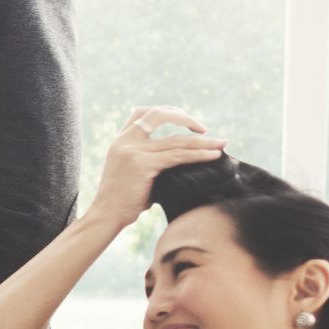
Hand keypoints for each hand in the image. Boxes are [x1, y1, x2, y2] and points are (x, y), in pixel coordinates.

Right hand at [78, 109, 230, 234]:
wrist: (105, 217)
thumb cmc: (121, 201)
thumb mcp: (132, 173)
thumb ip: (150, 161)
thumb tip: (180, 160)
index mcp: (120, 141)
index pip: (142, 113)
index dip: (166, 111)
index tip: (185, 121)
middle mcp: (125, 142)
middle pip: (158, 114)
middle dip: (185, 117)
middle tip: (204, 128)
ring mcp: (133, 151)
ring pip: (176, 139)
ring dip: (203, 140)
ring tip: (223, 143)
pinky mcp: (142, 164)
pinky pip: (178, 156)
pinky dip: (199, 155)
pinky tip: (214, 155)